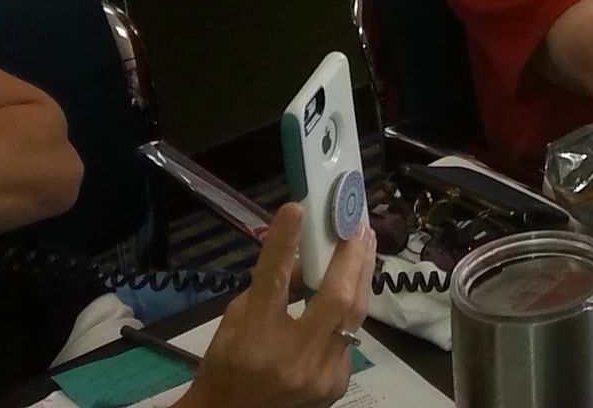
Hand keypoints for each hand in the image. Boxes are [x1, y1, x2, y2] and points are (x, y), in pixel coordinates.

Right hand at [180, 203, 374, 407]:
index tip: (297, 207)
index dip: (285, 243)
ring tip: (366, 242)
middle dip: (351, 256)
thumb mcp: (233, 321)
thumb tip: (301, 253)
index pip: (274, 282)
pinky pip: (350, 336)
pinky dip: (350, 310)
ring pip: (354, 316)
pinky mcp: (337, 384)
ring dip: (362, 275)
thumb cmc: (226, 366)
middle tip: (357, 224)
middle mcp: (292, 359)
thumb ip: (267, 288)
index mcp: (254, 340)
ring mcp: (320, 376)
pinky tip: (353, 286)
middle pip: (335, 298)